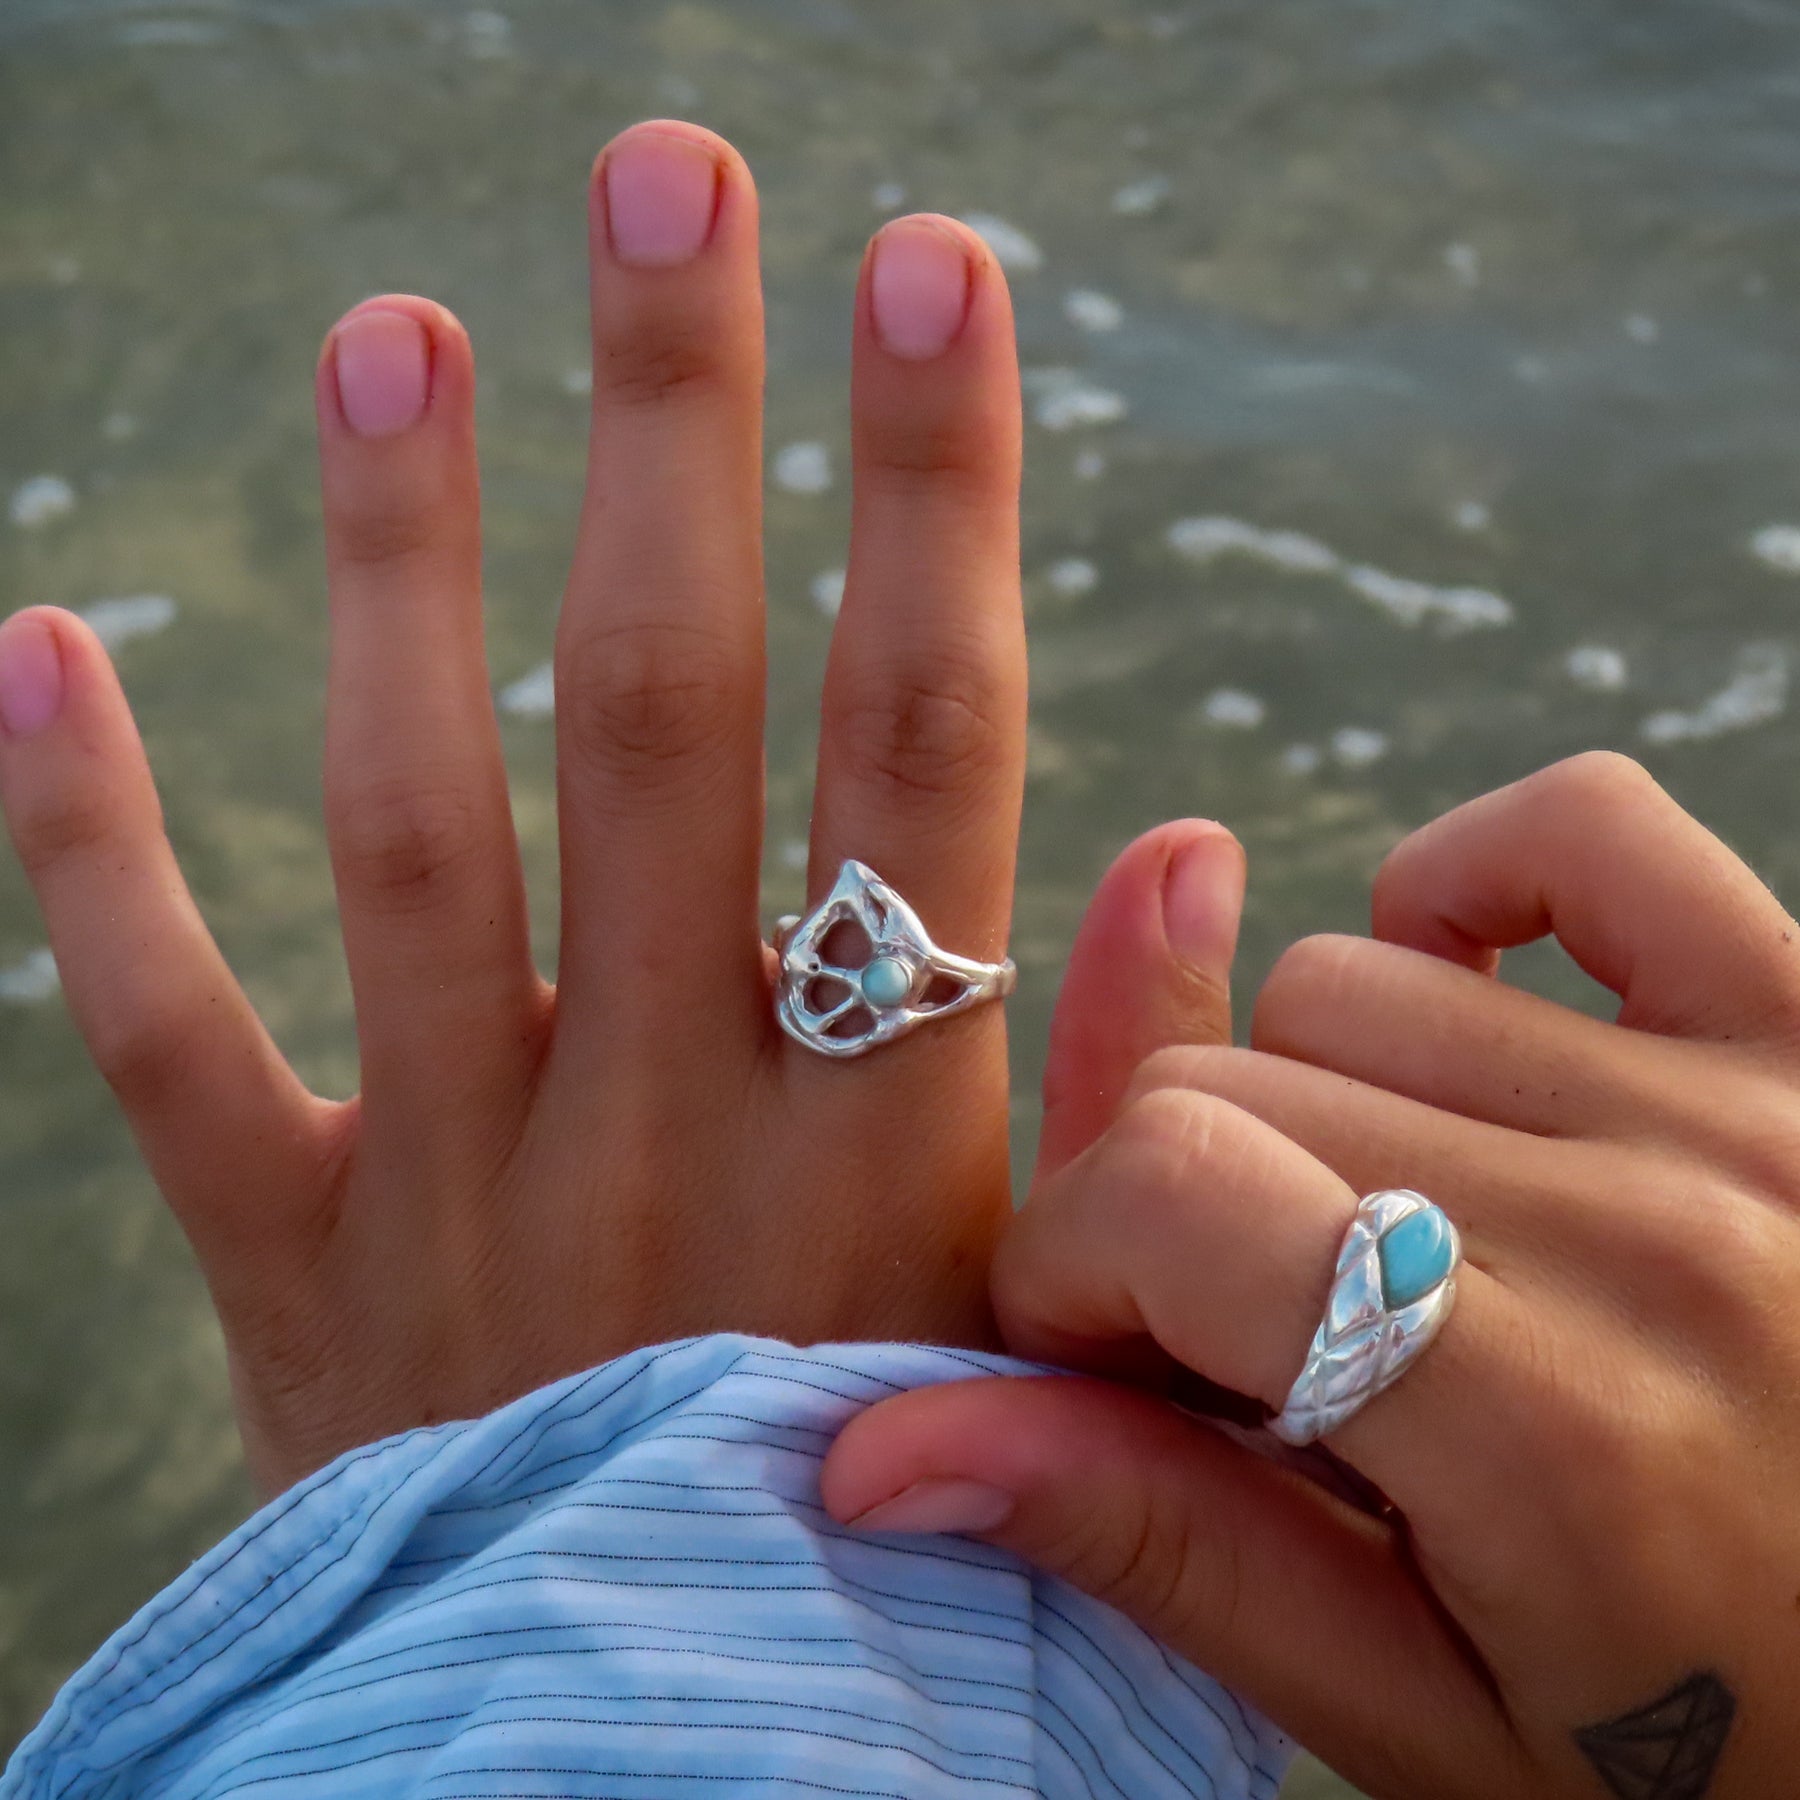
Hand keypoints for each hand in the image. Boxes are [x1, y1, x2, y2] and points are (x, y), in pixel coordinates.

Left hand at [0, 120, 1047, 1497]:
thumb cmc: (920, 1572)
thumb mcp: (1077, 1365)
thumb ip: (1128, 1109)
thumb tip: (1180, 843)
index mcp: (886, 1144)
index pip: (928, 748)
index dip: (937, 497)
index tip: (935, 269)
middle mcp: (663, 1129)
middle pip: (671, 714)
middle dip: (686, 425)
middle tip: (671, 167)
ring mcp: (455, 1194)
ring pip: (412, 825)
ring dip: (403, 566)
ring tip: (396, 328)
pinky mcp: (289, 1280)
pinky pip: (159, 1044)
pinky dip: (83, 855)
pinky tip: (34, 650)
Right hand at [824, 753, 1799, 1799]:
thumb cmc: (1717, 1751)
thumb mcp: (1425, 1715)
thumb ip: (1159, 1545)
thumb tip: (878, 1450)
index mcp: (1550, 1432)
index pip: (1169, 1193)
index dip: (1062, 1260)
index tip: (1090, 1345)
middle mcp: (1656, 1227)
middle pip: (1227, 1081)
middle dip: (1163, 1210)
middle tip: (1239, 1333)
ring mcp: (1748, 1103)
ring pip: (1343, 973)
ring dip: (1294, 1102)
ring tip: (1368, 1232)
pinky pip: (1580, 830)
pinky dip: (1463, 884)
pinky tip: (1452, 1004)